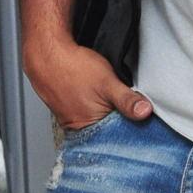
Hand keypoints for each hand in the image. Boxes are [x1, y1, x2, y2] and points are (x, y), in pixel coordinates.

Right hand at [24, 37, 152, 131]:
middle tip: (128, 105)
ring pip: (99, 120)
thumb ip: (127, 99)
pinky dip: (97, 106)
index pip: (117, 138)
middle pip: (108, 131)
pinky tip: (98, 95)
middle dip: (122, 120)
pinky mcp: (69, 109)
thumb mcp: (107, 83)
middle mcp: (79, 127)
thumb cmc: (72, 68)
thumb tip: (144, 112)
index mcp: (88, 127)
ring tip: (111, 98)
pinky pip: (89, 112)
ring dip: (110, 112)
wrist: (48, 54)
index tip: (145, 121)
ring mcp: (72, 118)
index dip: (133, 128)